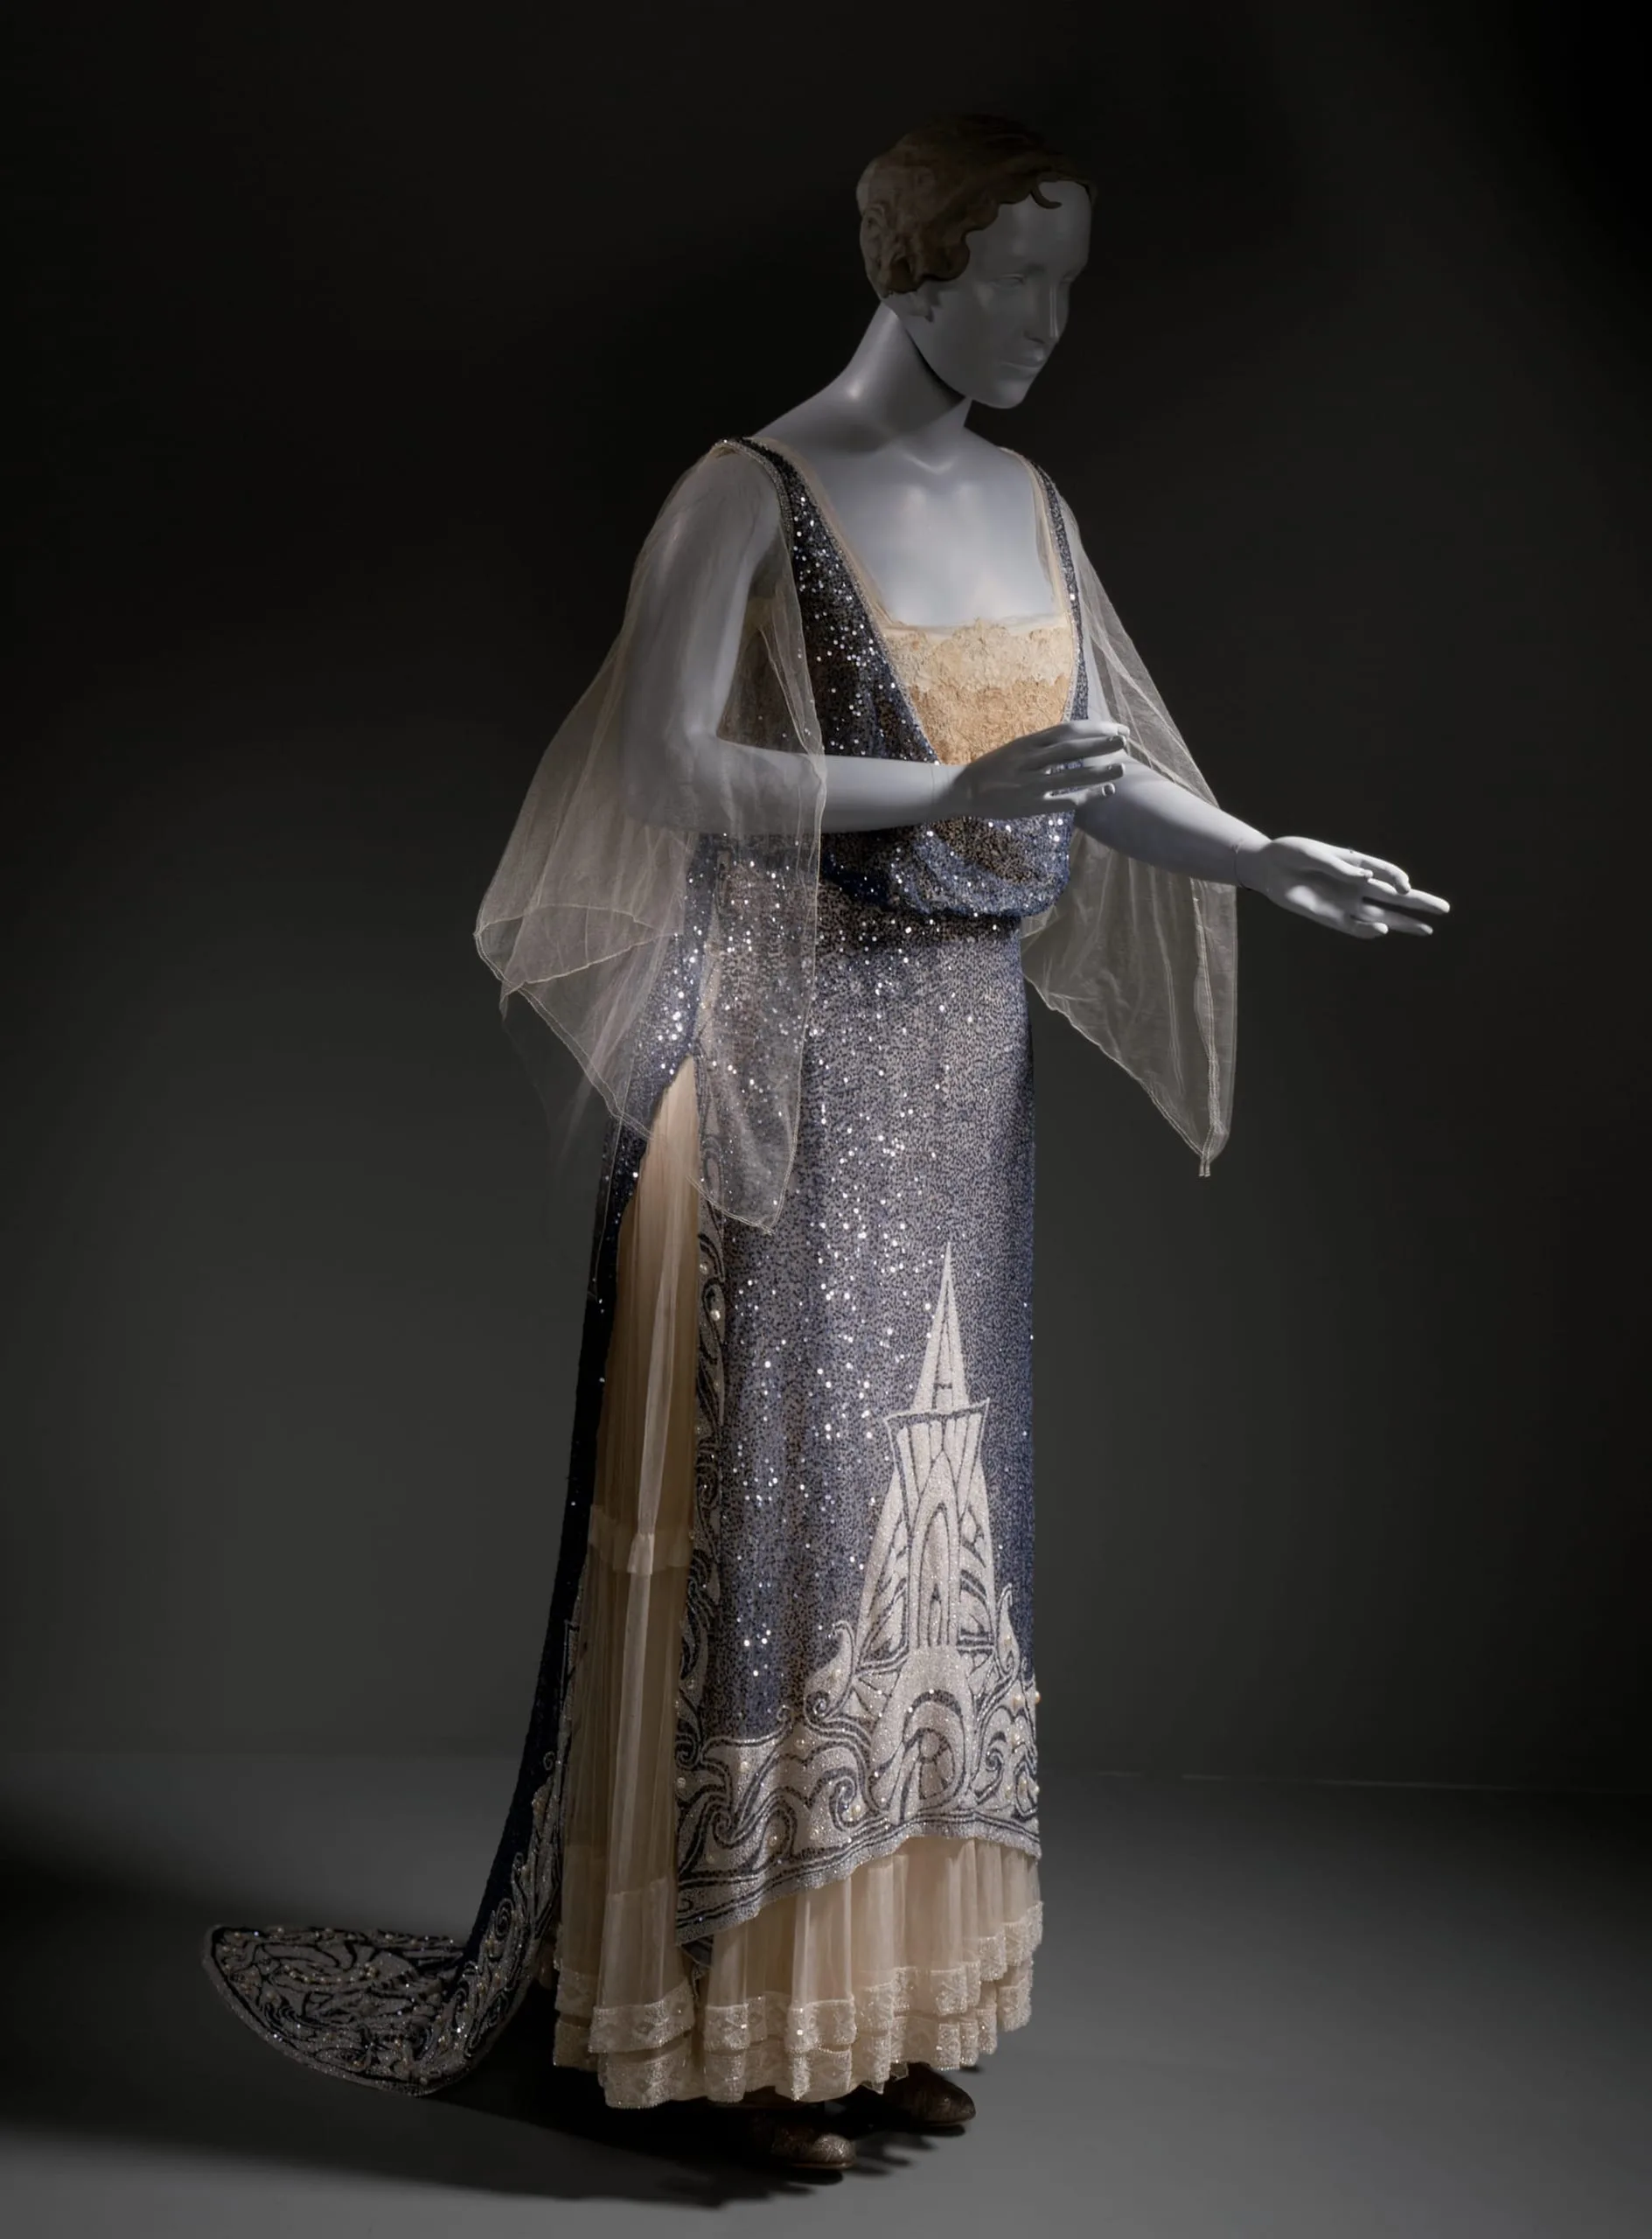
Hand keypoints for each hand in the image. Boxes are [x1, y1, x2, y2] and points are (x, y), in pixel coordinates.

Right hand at [943, 720, 1130, 821]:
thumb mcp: (1017, 748)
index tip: (1116, 728)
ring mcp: (1031, 783)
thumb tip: (1075, 739)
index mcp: (1028, 742)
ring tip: (1121, 767)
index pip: (1068, 730)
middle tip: (1125, 740)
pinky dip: (1086, 796)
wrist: (964, 790)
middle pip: (1072, 748)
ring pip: (1071, 773)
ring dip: (1098, 770)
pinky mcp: (1030, 805)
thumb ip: (1042, 745)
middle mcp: (1031, 759)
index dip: (1095, 728)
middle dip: (1101, 743)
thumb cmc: (993, 768)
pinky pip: (1063, 800)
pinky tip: (1104, 793)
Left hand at [1237, 836, 1449, 938]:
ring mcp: (1345, 903)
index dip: (1398, 878)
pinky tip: (1384, 931)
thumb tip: (1367, 878)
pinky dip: (1367, 930)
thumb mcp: (1315, 854)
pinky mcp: (1331, 917)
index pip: (1386, 872)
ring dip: (1403, 923)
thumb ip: (1340, 866)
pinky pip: (1353, 926)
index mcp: (1356, 864)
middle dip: (1419, 903)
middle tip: (1444, 909)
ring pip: (1381, 916)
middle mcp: (1356, 885)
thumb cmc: (1292, 854)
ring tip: (1427, 929)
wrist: (1267, 868)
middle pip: (1393, 897)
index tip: (1405, 885)